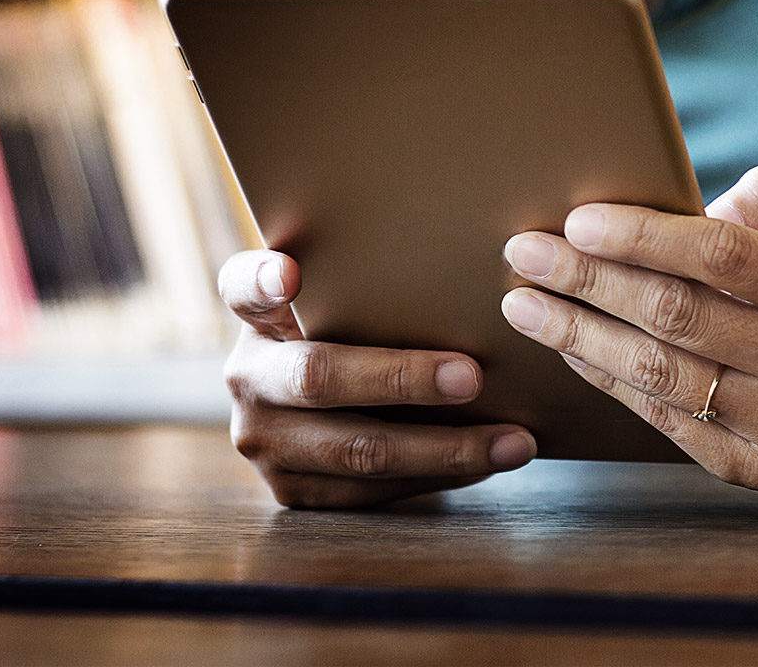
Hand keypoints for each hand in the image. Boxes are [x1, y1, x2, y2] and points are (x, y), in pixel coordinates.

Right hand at [219, 250, 536, 507]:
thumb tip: (480, 267)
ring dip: (445, 448)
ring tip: (513, 441)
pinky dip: (439, 476)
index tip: (290, 274)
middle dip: (401, 379)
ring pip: (358, 450)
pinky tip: (489, 463)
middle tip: (471, 377)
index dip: (264, 279)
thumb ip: (375, 284)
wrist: (327, 409)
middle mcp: (248, 376)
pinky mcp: (290, 489)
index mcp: (258, 314)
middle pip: (319, 377)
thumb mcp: (352, 303)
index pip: (244, 286)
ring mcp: (263, 439)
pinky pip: (372, 490)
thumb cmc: (361, 333)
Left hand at [500, 165, 757, 490]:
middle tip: (525, 253)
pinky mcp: (754, 469)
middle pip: (679, 316)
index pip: (725, 257)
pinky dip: (606, 377)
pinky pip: (661, 417)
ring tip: (523, 303)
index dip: (645, 237)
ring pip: (661, 373)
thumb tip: (714, 203)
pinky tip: (568, 347)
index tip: (577, 220)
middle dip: (589, 281)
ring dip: (579, 335)